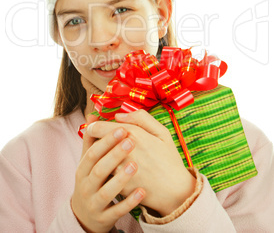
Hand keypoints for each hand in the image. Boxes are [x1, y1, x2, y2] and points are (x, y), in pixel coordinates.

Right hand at [71, 115, 145, 232]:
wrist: (85, 215)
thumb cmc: (91, 179)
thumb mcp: (87, 161)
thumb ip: (91, 139)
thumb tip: (92, 116)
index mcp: (83, 168)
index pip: (93, 151)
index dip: (107, 140)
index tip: (123, 128)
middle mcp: (86, 185)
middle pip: (99, 169)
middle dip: (115, 154)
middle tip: (132, 141)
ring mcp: (94, 202)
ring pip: (106, 191)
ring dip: (121, 178)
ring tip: (136, 165)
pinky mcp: (104, 218)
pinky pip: (116, 211)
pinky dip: (129, 202)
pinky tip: (142, 192)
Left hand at [87, 110, 196, 216]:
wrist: (176, 190)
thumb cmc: (168, 158)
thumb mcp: (161, 132)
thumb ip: (140, 118)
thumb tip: (117, 115)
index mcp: (133, 134)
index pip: (97, 128)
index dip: (93, 127)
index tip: (95, 128)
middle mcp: (124, 151)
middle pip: (94, 144)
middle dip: (94, 142)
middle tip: (98, 142)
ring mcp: (120, 170)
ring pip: (97, 161)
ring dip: (99, 158)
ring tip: (107, 157)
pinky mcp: (119, 186)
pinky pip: (105, 176)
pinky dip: (105, 173)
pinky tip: (114, 172)